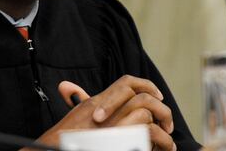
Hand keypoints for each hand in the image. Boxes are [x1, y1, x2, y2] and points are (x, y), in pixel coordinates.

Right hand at [28, 75, 175, 150]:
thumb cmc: (58, 142)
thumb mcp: (71, 120)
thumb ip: (78, 103)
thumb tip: (70, 89)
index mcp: (94, 104)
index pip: (126, 83)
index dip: (145, 86)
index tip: (157, 96)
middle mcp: (102, 110)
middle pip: (140, 94)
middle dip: (159, 105)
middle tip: (167, 121)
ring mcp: (109, 124)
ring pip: (146, 110)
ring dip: (160, 122)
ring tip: (167, 138)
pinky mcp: (116, 138)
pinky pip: (145, 131)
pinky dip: (157, 139)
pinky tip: (158, 148)